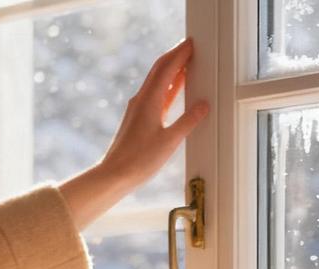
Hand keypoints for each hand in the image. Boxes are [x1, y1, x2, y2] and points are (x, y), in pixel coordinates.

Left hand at [100, 37, 209, 193]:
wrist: (115, 175)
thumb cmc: (139, 160)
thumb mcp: (170, 142)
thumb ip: (188, 122)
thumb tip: (203, 106)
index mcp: (149, 100)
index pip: (167, 68)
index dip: (179, 54)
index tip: (191, 44)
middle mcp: (141, 100)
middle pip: (159, 70)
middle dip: (175, 57)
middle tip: (189, 48)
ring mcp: (138, 109)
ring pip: (156, 82)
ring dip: (171, 71)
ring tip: (186, 65)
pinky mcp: (137, 119)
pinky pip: (155, 96)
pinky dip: (166, 88)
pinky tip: (173, 91)